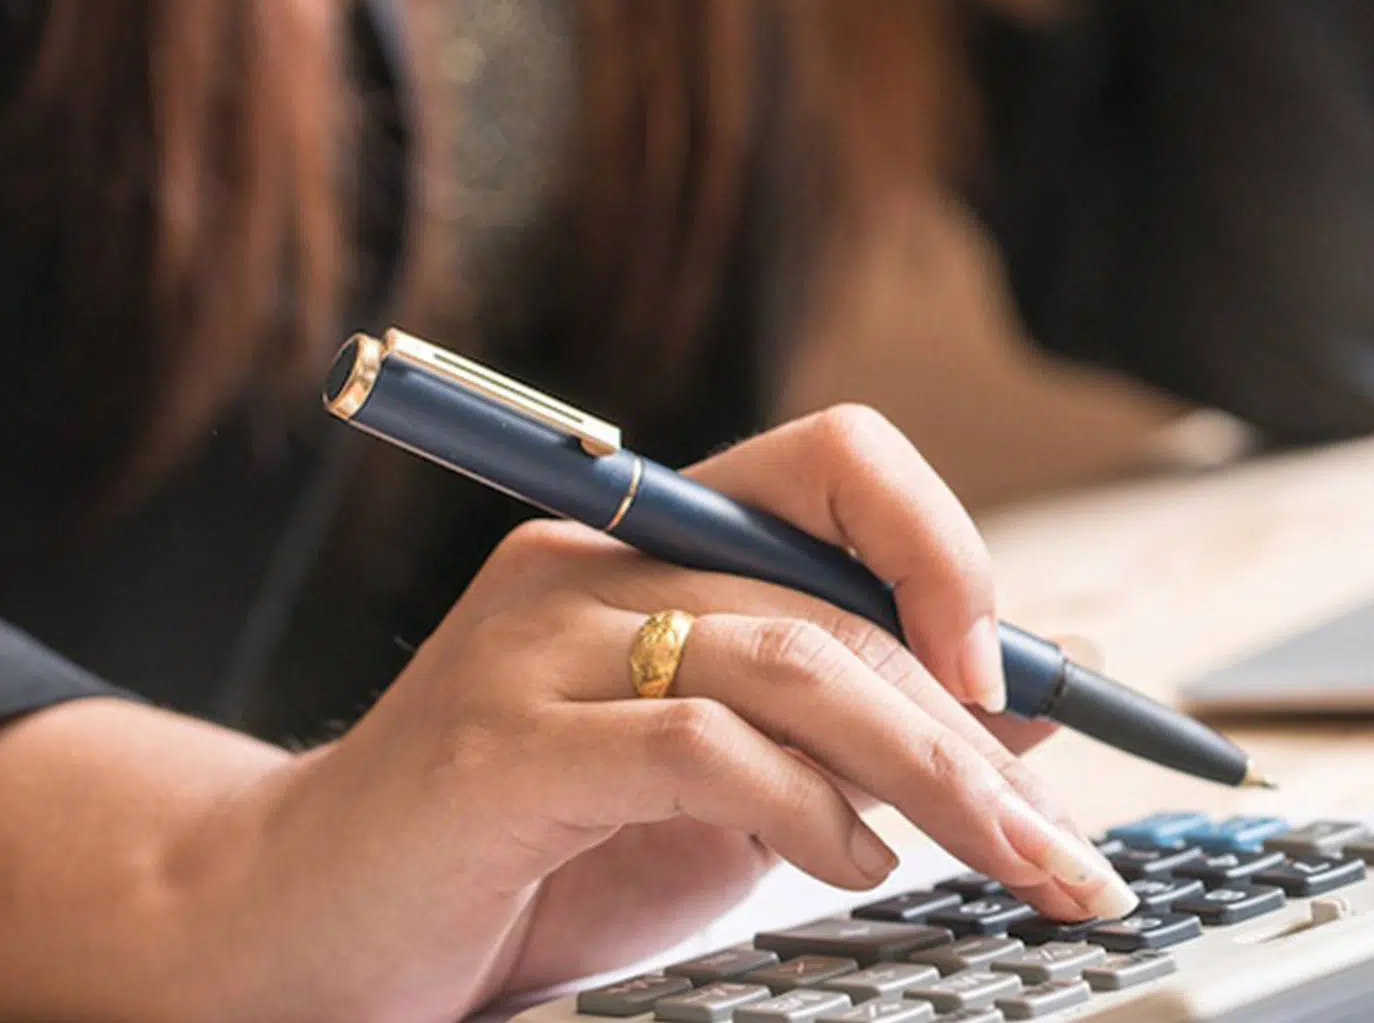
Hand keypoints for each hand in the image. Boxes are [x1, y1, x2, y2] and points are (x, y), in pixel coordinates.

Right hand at [177, 405, 1138, 1021]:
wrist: (297, 925)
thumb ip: (860, 727)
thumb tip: (1032, 696)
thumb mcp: (736, 784)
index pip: (838, 460)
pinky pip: (699, 746)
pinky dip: (803, 807)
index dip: (948, 548)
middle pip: (844, 597)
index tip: (1022, 674)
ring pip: (795, 657)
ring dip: (929, 771)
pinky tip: (850, 862)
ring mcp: (541, 650)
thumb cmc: (530, 851)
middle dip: (979, 730)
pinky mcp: (502, 750)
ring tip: (1003, 858)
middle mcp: (600, 567)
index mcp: (658, 544)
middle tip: (1065, 846)